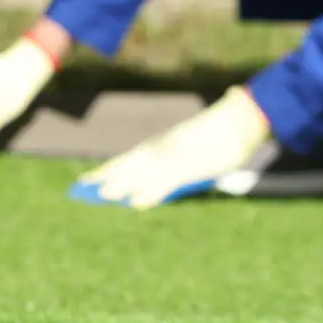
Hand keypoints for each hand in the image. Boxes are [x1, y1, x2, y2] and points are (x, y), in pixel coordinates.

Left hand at [70, 86, 271, 209]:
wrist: (241, 120)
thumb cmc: (221, 138)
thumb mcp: (196, 156)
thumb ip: (176, 173)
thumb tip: (159, 189)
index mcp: (165, 144)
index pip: (130, 157)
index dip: (111, 169)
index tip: (91, 179)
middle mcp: (166, 148)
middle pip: (129, 163)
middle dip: (107, 176)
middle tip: (82, 187)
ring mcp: (177, 156)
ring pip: (142, 172)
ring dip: (122, 184)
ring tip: (101, 194)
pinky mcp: (191, 166)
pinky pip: (165, 181)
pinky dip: (150, 192)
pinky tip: (134, 202)